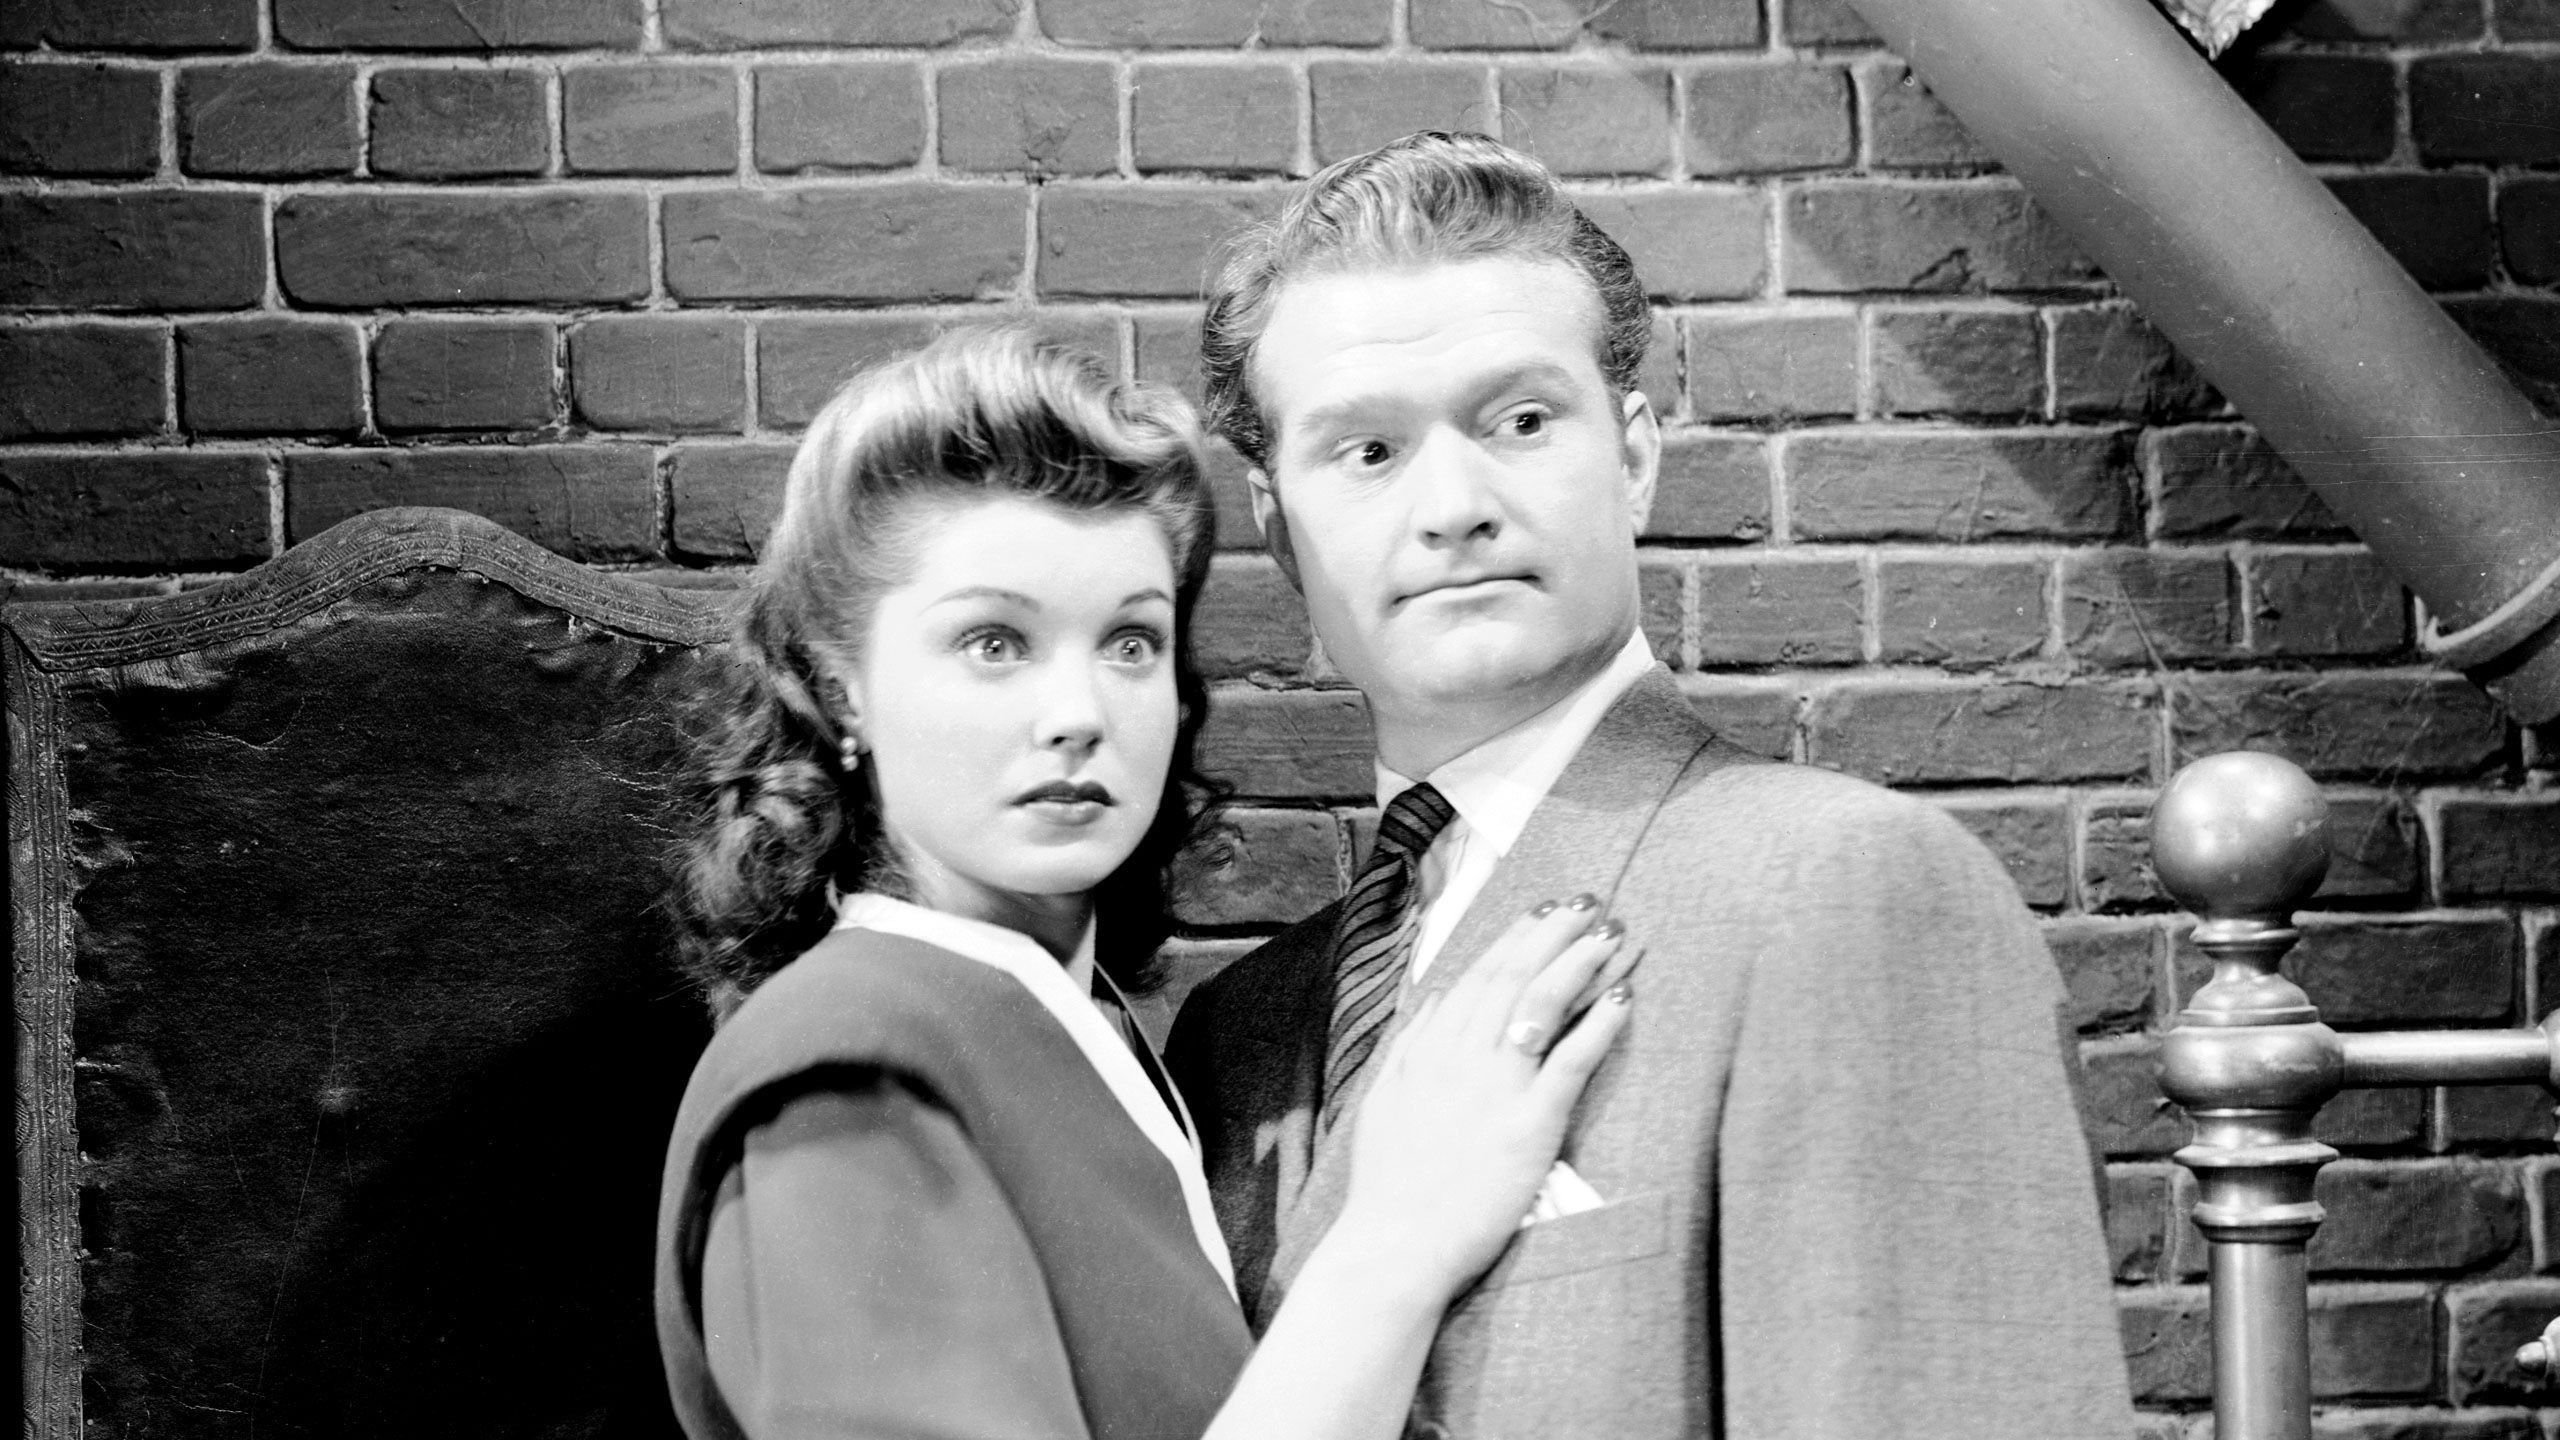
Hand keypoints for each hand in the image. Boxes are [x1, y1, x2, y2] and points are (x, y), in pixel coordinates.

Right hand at [1329, 897, 1636, 1304]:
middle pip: (1514, 976)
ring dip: (1579, 962)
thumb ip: (1410, 1046)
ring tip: (1611, 934)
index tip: (1542, 913)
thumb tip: (1434, 1000)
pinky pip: (1571, 1061)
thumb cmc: (1389, 1186)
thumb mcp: (1383, 1102)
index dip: (1515, 939)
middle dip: (1555, 934)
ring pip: (1542, 1003)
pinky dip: (1598, 1024)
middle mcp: (1461, 1056)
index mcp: (1429, 1049)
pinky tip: (1622, 997)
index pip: (1478, 977)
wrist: (1394, 1244)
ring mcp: (1495, 1087)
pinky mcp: (1529, 1124)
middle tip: (1590, 904)